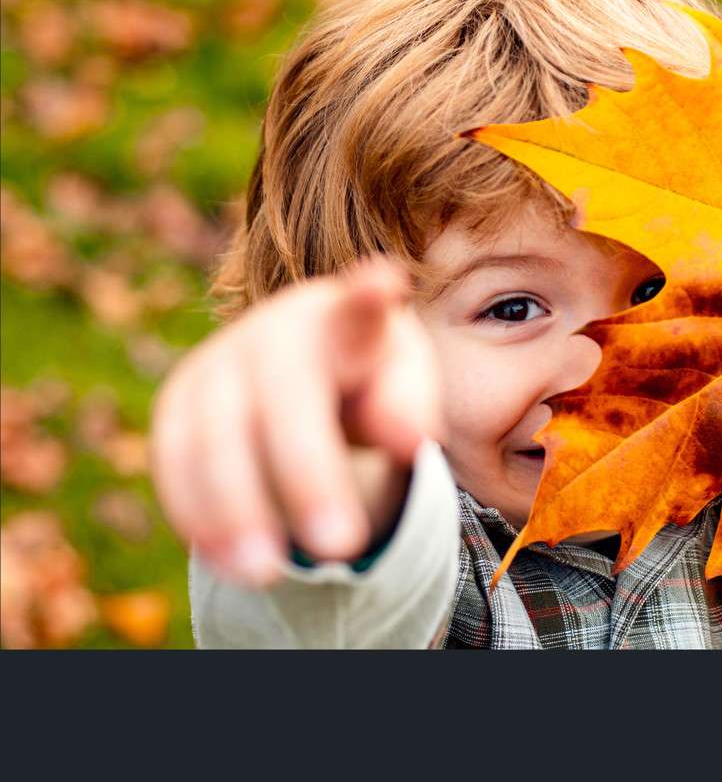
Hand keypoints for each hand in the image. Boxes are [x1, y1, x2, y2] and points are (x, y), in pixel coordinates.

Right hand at [150, 257, 442, 586]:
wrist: (304, 367)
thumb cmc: (369, 377)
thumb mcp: (403, 385)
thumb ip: (411, 405)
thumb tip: (409, 439)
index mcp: (344, 319)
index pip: (359, 305)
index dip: (368, 295)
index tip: (384, 284)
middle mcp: (273, 332)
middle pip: (284, 395)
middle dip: (308, 473)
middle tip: (343, 545)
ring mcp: (216, 365)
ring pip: (213, 435)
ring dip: (236, 510)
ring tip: (269, 575)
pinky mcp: (178, 406)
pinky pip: (173, 461)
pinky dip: (198, 514)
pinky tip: (228, 562)